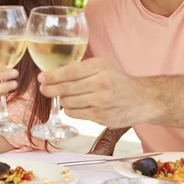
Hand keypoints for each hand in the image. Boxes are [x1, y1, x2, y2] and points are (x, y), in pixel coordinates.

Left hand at [38, 58, 152, 127]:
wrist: (141, 99)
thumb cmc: (117, 82)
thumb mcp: (103, 67)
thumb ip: (81, 69)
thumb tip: (53, 75)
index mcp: (99, 67)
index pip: (69, 71)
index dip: (52, 76)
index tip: (41, 78)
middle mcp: (100, 83)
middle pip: (65, 88)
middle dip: (50, 90)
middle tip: (44, 89)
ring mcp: (101, 101)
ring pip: (68, 103)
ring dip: (63, 101)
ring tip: (66, 97)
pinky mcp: (100, 117)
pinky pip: (75, 114)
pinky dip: (71, 110)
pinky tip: (76, 106)